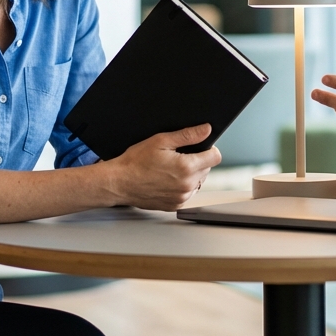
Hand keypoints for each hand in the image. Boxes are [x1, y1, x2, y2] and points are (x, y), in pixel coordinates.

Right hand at [106, 123, 220, 210]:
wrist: (119, 182)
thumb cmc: (135, 162)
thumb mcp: (161, 141)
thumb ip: (187, 135)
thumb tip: (206, 129)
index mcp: (186, 167)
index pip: (215, 157)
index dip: (209, 149)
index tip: (199, 147)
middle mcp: (187, 185)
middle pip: (207, 169)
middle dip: (197, 161)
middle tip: (178, 157)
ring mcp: (181, 197)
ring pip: (198, 182)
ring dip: (191, 175)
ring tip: (171, 169)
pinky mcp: (175, 205)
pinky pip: (188, 194)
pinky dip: (182, 187)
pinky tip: (167, 180)